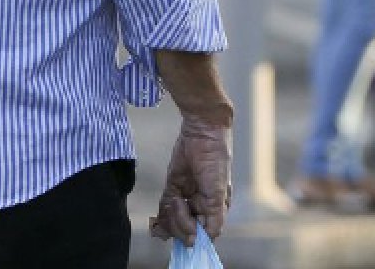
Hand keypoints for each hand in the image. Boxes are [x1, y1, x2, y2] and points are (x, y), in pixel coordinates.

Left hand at [149, 112, 232, 246]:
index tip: (189, 236)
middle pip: (187, 229)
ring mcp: (186, 197)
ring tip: (175, 200)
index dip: (195, 236)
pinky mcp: (173, 188)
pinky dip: (160, 219)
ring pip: (174, 222)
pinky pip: (164, 210)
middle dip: (180, 225)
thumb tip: (205, 240)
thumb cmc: (216, 161)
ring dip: (170, 220)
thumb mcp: (218, 192)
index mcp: (216, 208)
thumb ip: (214, 218)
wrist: (202, 133)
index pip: (204, 233)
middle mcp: (201, 205)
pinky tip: (155, 223)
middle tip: (180, 206)